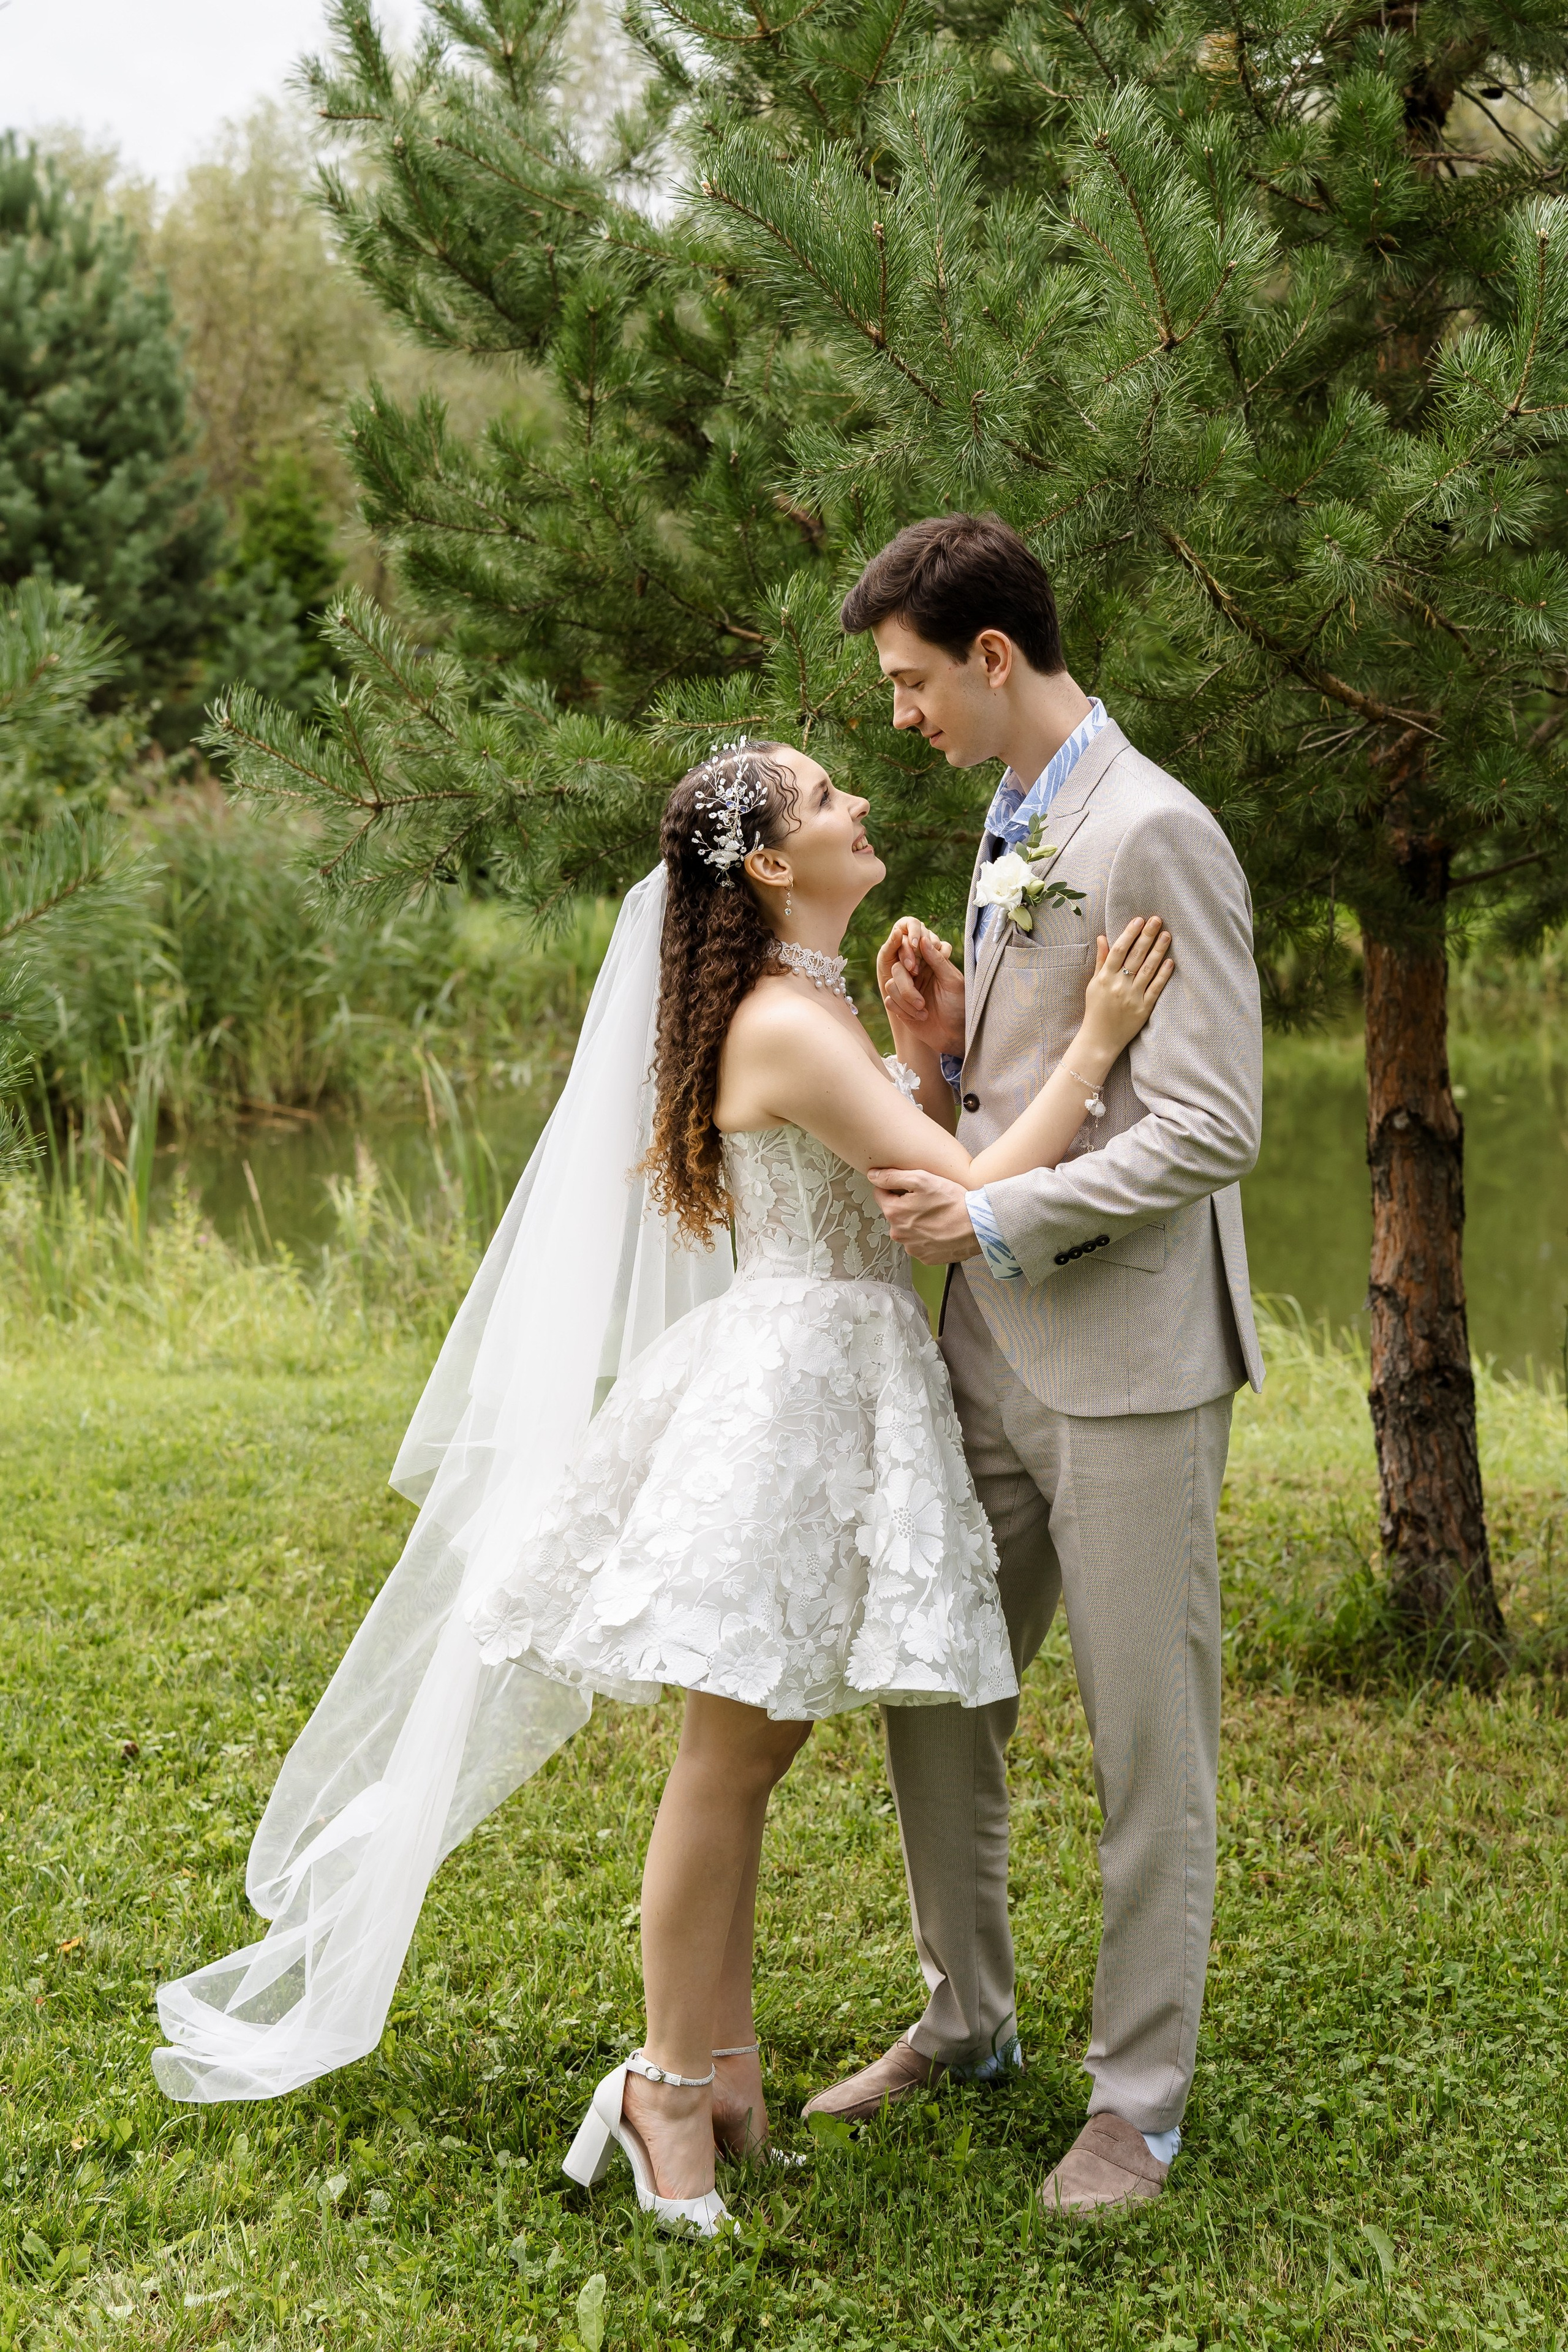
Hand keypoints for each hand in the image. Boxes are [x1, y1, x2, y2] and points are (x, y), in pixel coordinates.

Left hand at [867, 1166, 980, 1262]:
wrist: (978, 1226)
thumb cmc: (951, 1201)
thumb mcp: (921, 1179)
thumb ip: (892, 1176)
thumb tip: (872, 1175)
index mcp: (893, 1213)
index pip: (881, 1195)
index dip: (895, 1187)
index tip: (912, 1188)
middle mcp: (898, 1234)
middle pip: (895, 1214)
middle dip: (907, 1206)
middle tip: (928, 1201)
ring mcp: (912, 1248)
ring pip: (908, 1230)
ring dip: (917, 1222)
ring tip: (937, 1215)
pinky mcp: (925, 1258)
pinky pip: (920, 1243)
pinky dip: (928, 1236)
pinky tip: (941, 1229)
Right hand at [876, 918, 964, 1058]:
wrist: (954, 1035)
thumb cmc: (959, 1006)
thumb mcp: (953, 981)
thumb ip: (938, 960)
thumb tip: (924, 940)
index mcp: (928, 964)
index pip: (910, 950)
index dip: (908, 956)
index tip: (915, 970)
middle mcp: (915, 974)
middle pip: (896, 969)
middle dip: (906, 988)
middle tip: (922, 1002)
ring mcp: (906, 989)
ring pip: (890, 985)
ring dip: (906, 1002)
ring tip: (924, 1012)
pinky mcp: (899, 1005)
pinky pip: (889, 1002)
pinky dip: (903, 1011)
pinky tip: (920, 1018)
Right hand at [1079, 916, 1172, 1058]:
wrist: (1099, 1040)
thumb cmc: (1095, 1010)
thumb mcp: (1094, 984)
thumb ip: (1101, 961)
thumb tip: (1103, 937)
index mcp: (1105, 977)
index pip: (1118, 950)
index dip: (1129, 933)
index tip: (1139, 920)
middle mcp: (1119, 985)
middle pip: (1135, 956)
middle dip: (1147, 936)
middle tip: (1157, 919)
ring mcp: (1132, 997)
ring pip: (1148, 969)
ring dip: (1158, 950)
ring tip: (1166, 935)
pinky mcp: (1143, 1009)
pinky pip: (1155, 988)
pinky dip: (1163, 974)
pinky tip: (1170, 961)